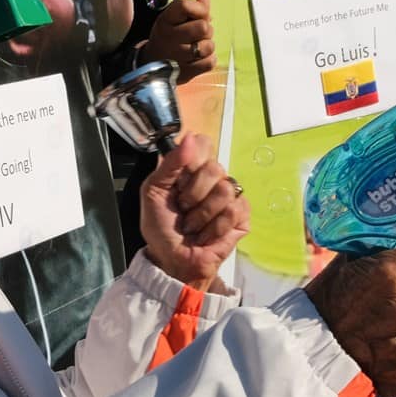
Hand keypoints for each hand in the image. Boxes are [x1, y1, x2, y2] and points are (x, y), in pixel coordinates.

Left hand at [140, 132, 247, 288]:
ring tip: (193, 226)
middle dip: (192, 195)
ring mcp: (231, 196)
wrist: (171, 260)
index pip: (203, 144)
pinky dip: (214, 228)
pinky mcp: (242, 216)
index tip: (177, 184)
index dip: (191, 163)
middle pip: (215, 167)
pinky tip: (206, 235)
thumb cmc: (161, 228)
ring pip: (225, 190)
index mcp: (192, 167)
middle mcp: (214, 178)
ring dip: (202, 215)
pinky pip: (234, 211)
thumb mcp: (153, 192)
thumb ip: (169, 164)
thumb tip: (189, 137)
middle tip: (183, 210)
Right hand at [144, 0, 214, 81]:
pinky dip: (208, 60)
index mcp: (165, 20)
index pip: (186, 6)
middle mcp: (169, 37)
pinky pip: (209, 62)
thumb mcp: (173, 19)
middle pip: (203, 27)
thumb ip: (192, 7)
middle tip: (199, 34)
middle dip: (206, 29)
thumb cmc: (167, 37)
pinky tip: (199, 58)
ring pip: (208, 46)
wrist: (151, 64)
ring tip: (198, 47)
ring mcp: (177, 56)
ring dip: (208, 46)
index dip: (200, 8)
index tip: (200, 14)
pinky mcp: (185, 72)